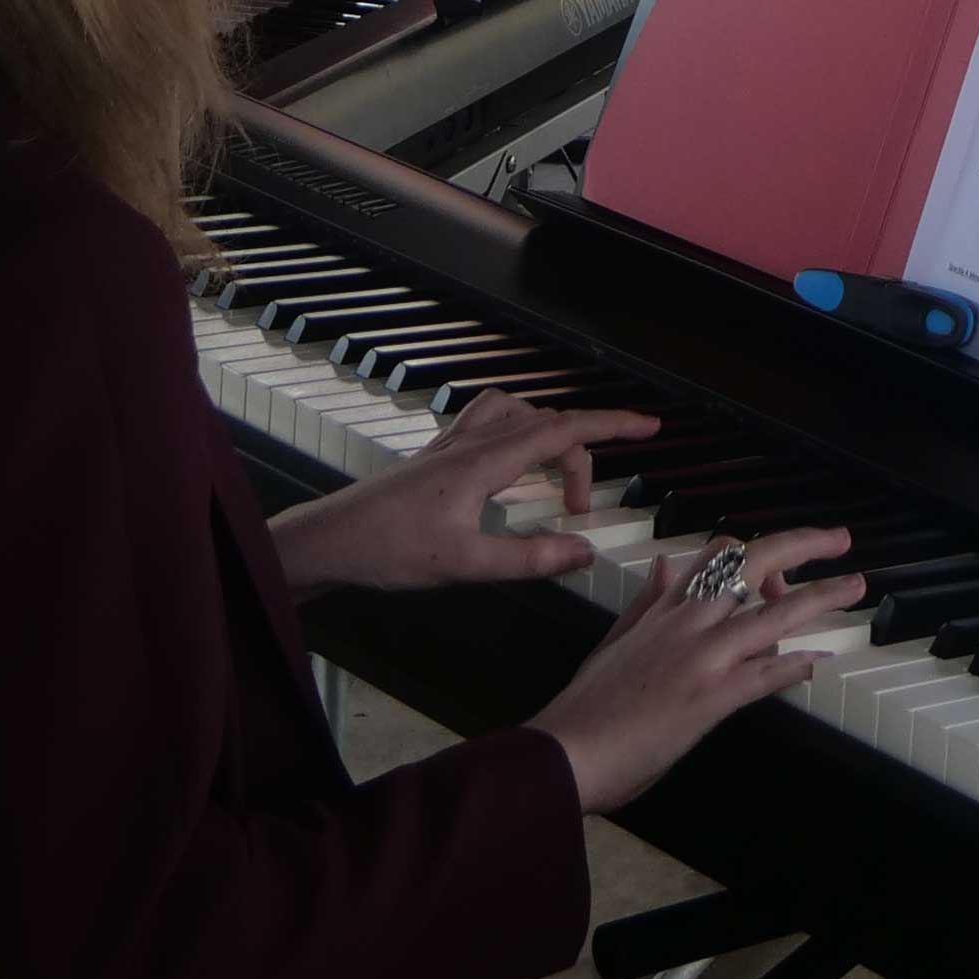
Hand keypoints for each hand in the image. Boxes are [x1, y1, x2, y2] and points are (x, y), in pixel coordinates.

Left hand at [269, 394, 657, 596]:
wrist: (328, 541)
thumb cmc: (390, 552)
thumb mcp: (466, 566)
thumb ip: (530, 559)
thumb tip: (585, 552)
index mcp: (485, 461)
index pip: (563, 430)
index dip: (612, 425)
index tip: (651, 426)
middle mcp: (472, 442)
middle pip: (546, 425)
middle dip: (581, 454)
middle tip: (582, 510)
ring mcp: (451, 444)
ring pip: (516, 412)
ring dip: (547, 436)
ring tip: (555, 478)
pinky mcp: (436, 456)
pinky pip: (490, 421)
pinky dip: (516, 431)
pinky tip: (510, 466)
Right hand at [531, 529, 863, 815]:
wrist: (563, 752)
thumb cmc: (584, 706)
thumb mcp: (615, 641)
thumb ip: (647, 603)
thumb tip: (668, 564)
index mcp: (663, 611)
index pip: (717, 557)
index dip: (755, 550)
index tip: (780, 558)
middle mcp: (687, 625)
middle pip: (753, 566)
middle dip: (801, 546)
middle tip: (838, 542)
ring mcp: (701, 660)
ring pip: (771, 616)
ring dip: (820, 599)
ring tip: (854, 589)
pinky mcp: (708, 700)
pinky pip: (763, 676)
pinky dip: (795, 666)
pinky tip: (818, 660)